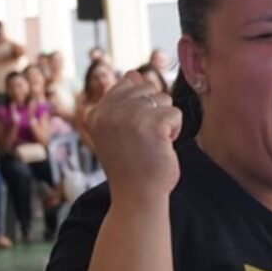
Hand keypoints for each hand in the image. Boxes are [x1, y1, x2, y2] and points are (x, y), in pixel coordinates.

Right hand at [87, 72, 181, 202]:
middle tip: (143, 140)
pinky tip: (161, 148)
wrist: (138, 196)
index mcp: (96, 112)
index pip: (128, 82)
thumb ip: (121, 102)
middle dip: (153, 113)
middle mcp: (108, 111)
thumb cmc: (132, 165)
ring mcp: (129, 116)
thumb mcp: (116, 130)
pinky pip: (175, 114)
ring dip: (165, 122)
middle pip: (148, 89)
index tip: (133, 132)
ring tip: (151, 144)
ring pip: (163, 100)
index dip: (140, 106)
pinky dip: (174, 132)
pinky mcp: (151, 124)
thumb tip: (133, 74)